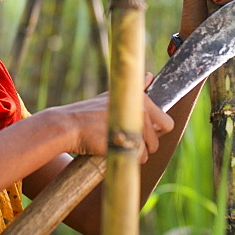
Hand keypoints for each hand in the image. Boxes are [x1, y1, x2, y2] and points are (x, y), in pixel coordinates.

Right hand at [54, 75, 173, 162]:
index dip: (154, 131)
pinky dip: (127, 159)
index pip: (166, 123)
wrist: (68, 125)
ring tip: (116, 144)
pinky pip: (138, 158)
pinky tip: (113, 149)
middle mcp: (141, 109)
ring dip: (135, 153)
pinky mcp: (128, 141)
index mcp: (140, 98)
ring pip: (148, 150)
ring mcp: (135, 125)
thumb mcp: (112, 96)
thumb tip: (149, 76)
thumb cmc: (88, 113)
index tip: (136, 130)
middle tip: (124, 140)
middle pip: (157, 140)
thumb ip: (136, 89)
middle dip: (146, 145)